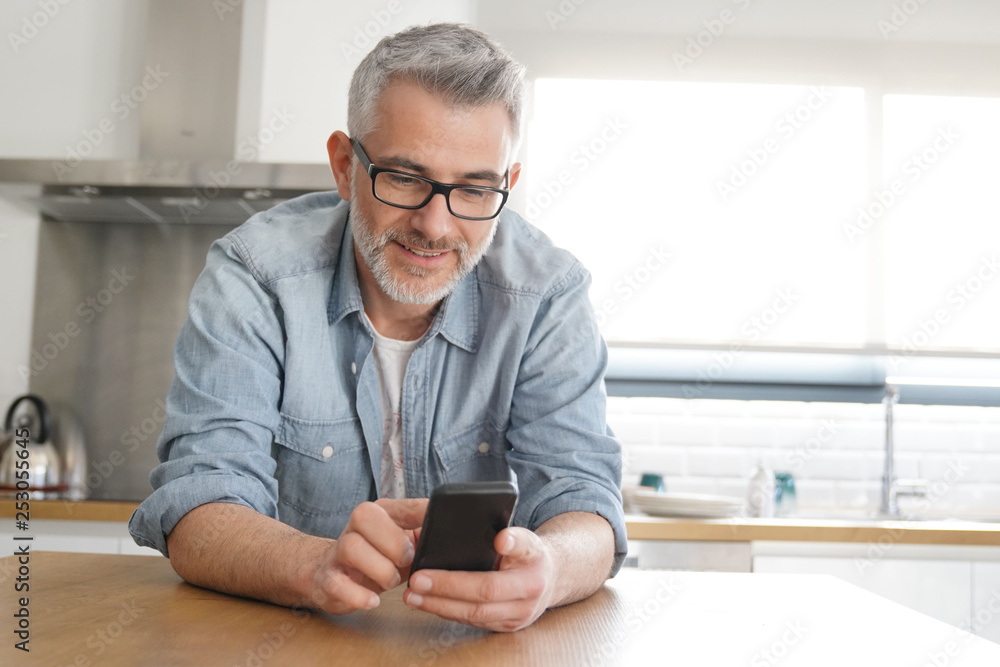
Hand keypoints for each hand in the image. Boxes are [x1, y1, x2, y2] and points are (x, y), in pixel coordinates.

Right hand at [307, 498, 426, 613]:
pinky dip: (358, 596)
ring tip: (391, 581)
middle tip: (407, 561)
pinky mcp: (328, 579)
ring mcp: (339, 552)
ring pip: (352, 547)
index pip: (402, 504)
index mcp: (380, 514)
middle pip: (365, 516)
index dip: (422, 514)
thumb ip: (423, 534)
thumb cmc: (378, 558)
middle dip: (393, 542)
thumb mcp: (403, 543)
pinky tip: (373, 601)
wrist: (333, 574)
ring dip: (380, 570)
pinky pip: (337, 583)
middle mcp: (356, 527)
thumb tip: (453, 534)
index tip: (438, 527)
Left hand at [402, 526, 556, 631]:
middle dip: (447, 587)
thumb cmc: (528, 554)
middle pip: (487, 591)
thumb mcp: (524, 537)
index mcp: (536, 559)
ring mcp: (520, 614)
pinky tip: (428, 603)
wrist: (550, 580)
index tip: (500, 539)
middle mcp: (530, 590)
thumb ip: (511, 536)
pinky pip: (474, 621)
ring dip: (440, 605)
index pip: (524, 548)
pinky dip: (448, 612)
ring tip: (413, 595)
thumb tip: (497, 538)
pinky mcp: (507, 627)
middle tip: (417, 579)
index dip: (512, 543)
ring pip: (476, 613)